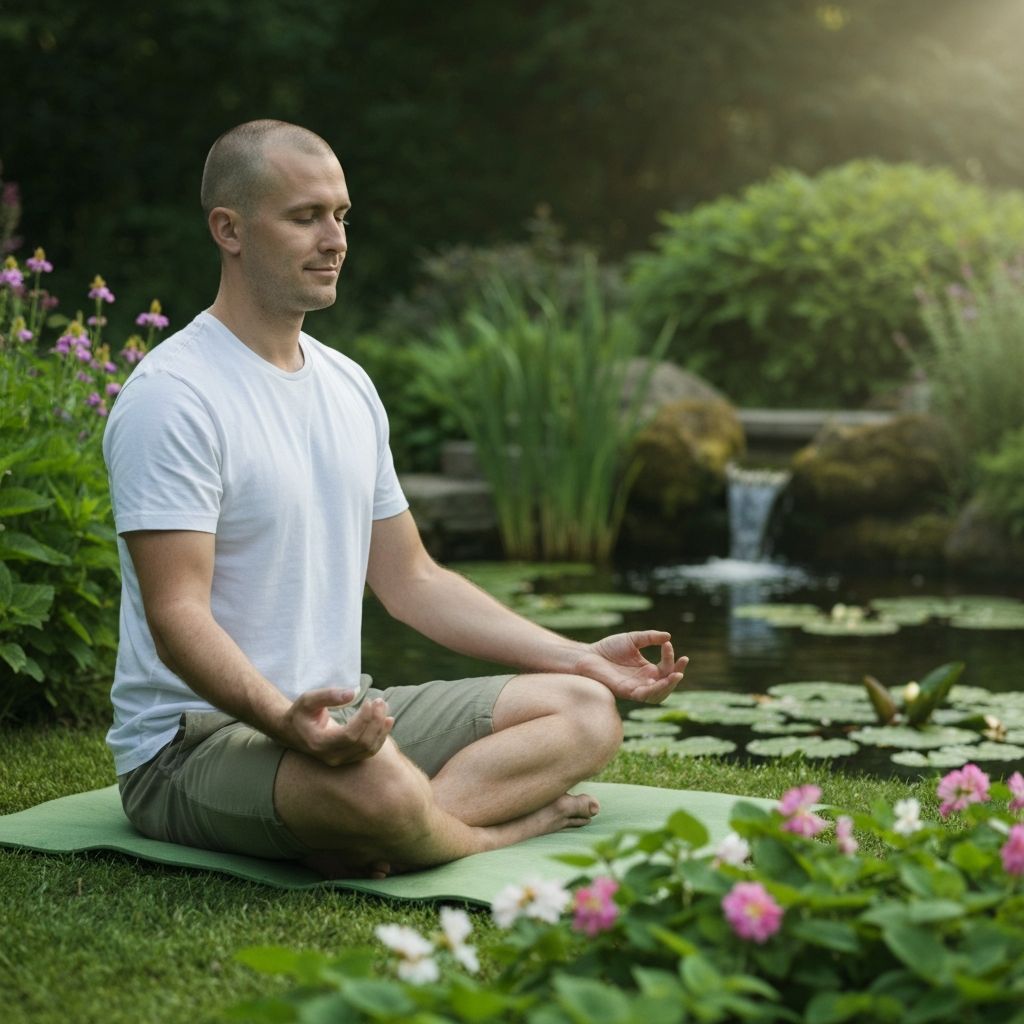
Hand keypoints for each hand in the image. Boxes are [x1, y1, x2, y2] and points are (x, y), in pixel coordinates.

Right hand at [280, 687, 393, 766]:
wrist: (293, 732)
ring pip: (369, 749)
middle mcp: (331, 757)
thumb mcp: (308, 700)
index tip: (368, 701)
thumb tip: (353, 693)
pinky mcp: (348, 759)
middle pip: (362, 743)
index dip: (364, 718)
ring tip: (384, 707)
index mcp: (319, 743)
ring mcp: (340, 760)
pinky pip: (370, 751)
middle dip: (375, 720)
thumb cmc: (300, 713)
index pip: (349, 735)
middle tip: (379, 701)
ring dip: (381, 728)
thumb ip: (328, 696)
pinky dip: (381, 736)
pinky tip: (387, 720)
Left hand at [572, 630, 687, 703]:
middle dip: (677, 675)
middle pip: (667, 684)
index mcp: (647, 670)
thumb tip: (668, 635)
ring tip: (676, 674)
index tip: (668, 643)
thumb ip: (650, 637)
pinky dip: (654, 689)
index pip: (666, 668)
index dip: (671, 657)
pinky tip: (658, 679)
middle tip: (682, 661)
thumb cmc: (608, 648)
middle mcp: (643, 681)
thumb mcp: (633, 639)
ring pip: (658, 694)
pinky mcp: (626, 692)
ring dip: (669, 685)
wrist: (587, 655)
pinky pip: (644, 696)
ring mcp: (636, 688)